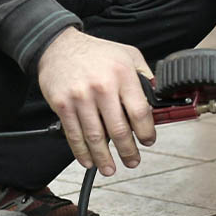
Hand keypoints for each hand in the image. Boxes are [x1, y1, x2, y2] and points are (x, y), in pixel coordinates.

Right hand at [37, 28, 155, 175]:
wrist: (58, 46)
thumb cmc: (96, 52)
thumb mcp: (128, 54)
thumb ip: (144, 76)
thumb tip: (157, 98)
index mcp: (122, 75)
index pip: (139, 112)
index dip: (146, 132)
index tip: (148, 141)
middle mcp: (102, 86)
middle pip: (119, 129)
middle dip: (128, 151)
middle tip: (133, 161)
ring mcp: (80, 97)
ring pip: (96, 136)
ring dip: (104, 158)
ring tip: (110, 169)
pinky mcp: (62, 105)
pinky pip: (74, 134)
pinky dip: (81, 152)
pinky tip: (88, 160)